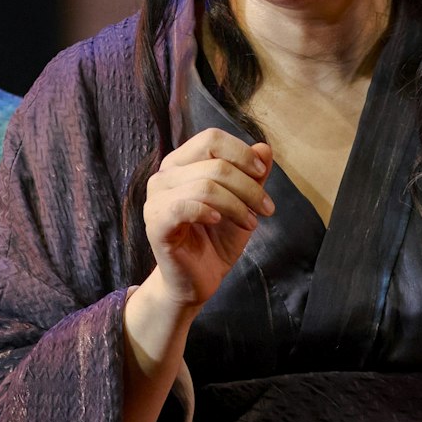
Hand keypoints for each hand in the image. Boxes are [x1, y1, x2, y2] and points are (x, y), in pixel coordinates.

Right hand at [141, 128, 273, 308]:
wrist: (195, 282)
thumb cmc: (214, 241)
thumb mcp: (242, 204)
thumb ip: (252, 176)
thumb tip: (265, 147)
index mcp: (181, 164)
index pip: (211, 139)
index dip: (241, 152)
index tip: (262, 173)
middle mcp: (164, 176)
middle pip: (215, 162)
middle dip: (249, 186)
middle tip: (266, 208)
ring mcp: (156, 199)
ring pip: (205, 185)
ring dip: (237, 204)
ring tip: (250, 223)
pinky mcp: (156, 224)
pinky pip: (184, 207)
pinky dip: (208, 211)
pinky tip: (219, 222)